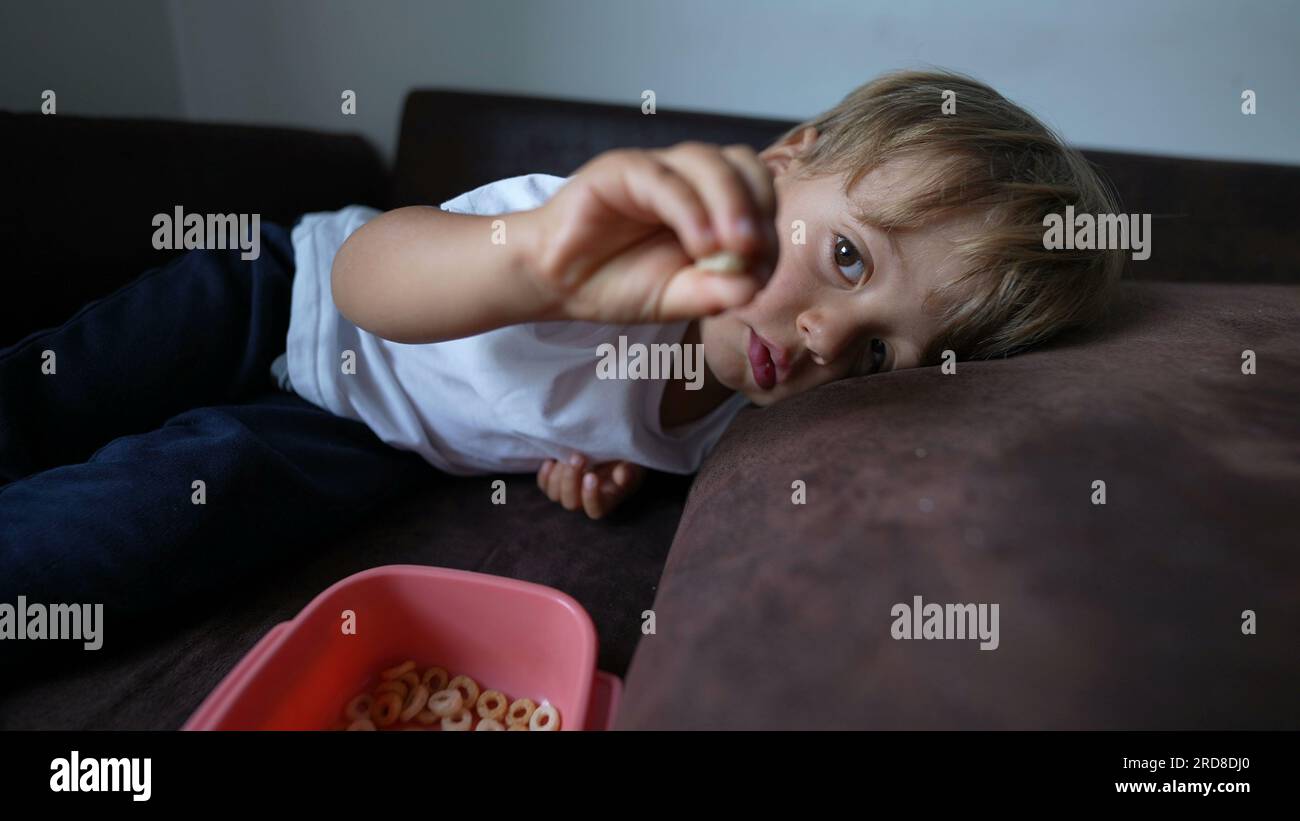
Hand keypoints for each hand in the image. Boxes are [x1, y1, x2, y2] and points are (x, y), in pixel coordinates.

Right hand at [525, 141, 778, 323]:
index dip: (769, 227)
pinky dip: (691, 211)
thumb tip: (754, 288)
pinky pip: (665, 180)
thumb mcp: (678, 298)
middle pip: (743, 166)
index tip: (761, 272)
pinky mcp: (621, 169)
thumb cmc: (618, 283)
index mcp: (710, 202)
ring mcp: (656, 169)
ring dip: (730, 205)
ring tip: (731, 251)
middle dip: (758, 208)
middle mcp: (688, 178)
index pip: (758, 193)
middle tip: (754, 253)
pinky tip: (700, 246)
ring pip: (709, 163)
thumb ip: (716, 293)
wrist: (557, 282)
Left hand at [537, 452, 645, 519]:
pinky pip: (544, 485)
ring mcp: (570, 491)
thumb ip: (630, 471)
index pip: (595, 510)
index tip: (592, 476)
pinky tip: (551, 461)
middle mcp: (585, 500)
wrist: (615, 449)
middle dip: (571, 480)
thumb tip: (621, 476)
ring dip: (557, 476)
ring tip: (567, 455)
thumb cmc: (628, 459)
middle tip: (579, 457)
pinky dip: (544, 475)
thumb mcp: (634, 463)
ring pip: (555, 495)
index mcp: (606, 500)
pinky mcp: (558, 481)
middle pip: (570, 503)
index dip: (590, 497)